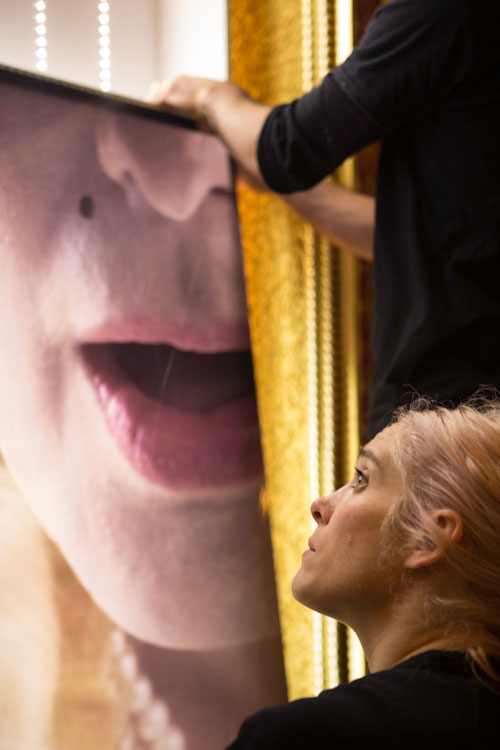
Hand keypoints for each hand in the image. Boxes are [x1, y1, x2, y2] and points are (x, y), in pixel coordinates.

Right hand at [149, 76, 270, 191]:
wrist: (272, 160)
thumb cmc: (245, 124)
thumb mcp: (210, 98)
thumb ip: (181, 93)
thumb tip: (155, 94)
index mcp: (215, 96)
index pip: (181, 89)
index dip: (161, 96)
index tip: (143, 108)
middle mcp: (219, 117)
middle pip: (185, 116)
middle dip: (167, 123)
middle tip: (146, 133)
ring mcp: (223, 142)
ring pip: (192, 142)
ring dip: (178, 147)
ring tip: (157, 154)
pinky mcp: (227, 165)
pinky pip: (203, 165)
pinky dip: (191, 167)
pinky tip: (177, 171)